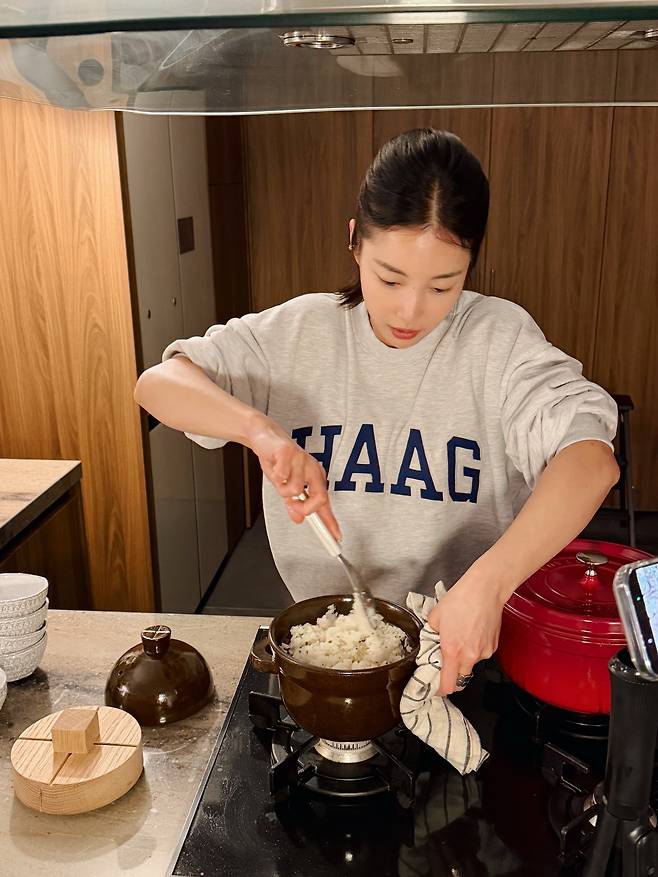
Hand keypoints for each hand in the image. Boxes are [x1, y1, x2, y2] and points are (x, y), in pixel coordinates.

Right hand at [248, 415, 340, 540]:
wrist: (264, 436)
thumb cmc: (277, 460)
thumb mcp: (285, 486)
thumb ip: (293, 504)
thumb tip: (298, 519)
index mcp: (315, 477)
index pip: (325, 503)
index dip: (330, 522)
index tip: (335, 537)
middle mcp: (312, 468)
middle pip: (319, 498)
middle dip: (304, 508)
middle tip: (293, 505)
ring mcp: (302, 460)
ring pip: (295, 489)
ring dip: (281, 488)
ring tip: (278, 478)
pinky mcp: (288, 452)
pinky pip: (282, 475)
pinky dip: (275, 474)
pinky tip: (274, 466)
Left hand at [426, 572, 505, 695]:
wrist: (485, 589)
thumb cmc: (460, 600)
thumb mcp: (435, 617)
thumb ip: (430, 635)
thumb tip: (430, 643)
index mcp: (452, 651)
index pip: (448, 685)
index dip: (440, 689)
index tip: (435, 687)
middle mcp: (470, 656)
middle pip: (460, 678)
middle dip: (452, 673)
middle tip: (445, 659)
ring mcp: (484, 652)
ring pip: (471, 665)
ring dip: (464, 658)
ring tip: (461, 637)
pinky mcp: (493, 646)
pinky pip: (481, 654)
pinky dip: (474, 648)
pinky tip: (472, 632)